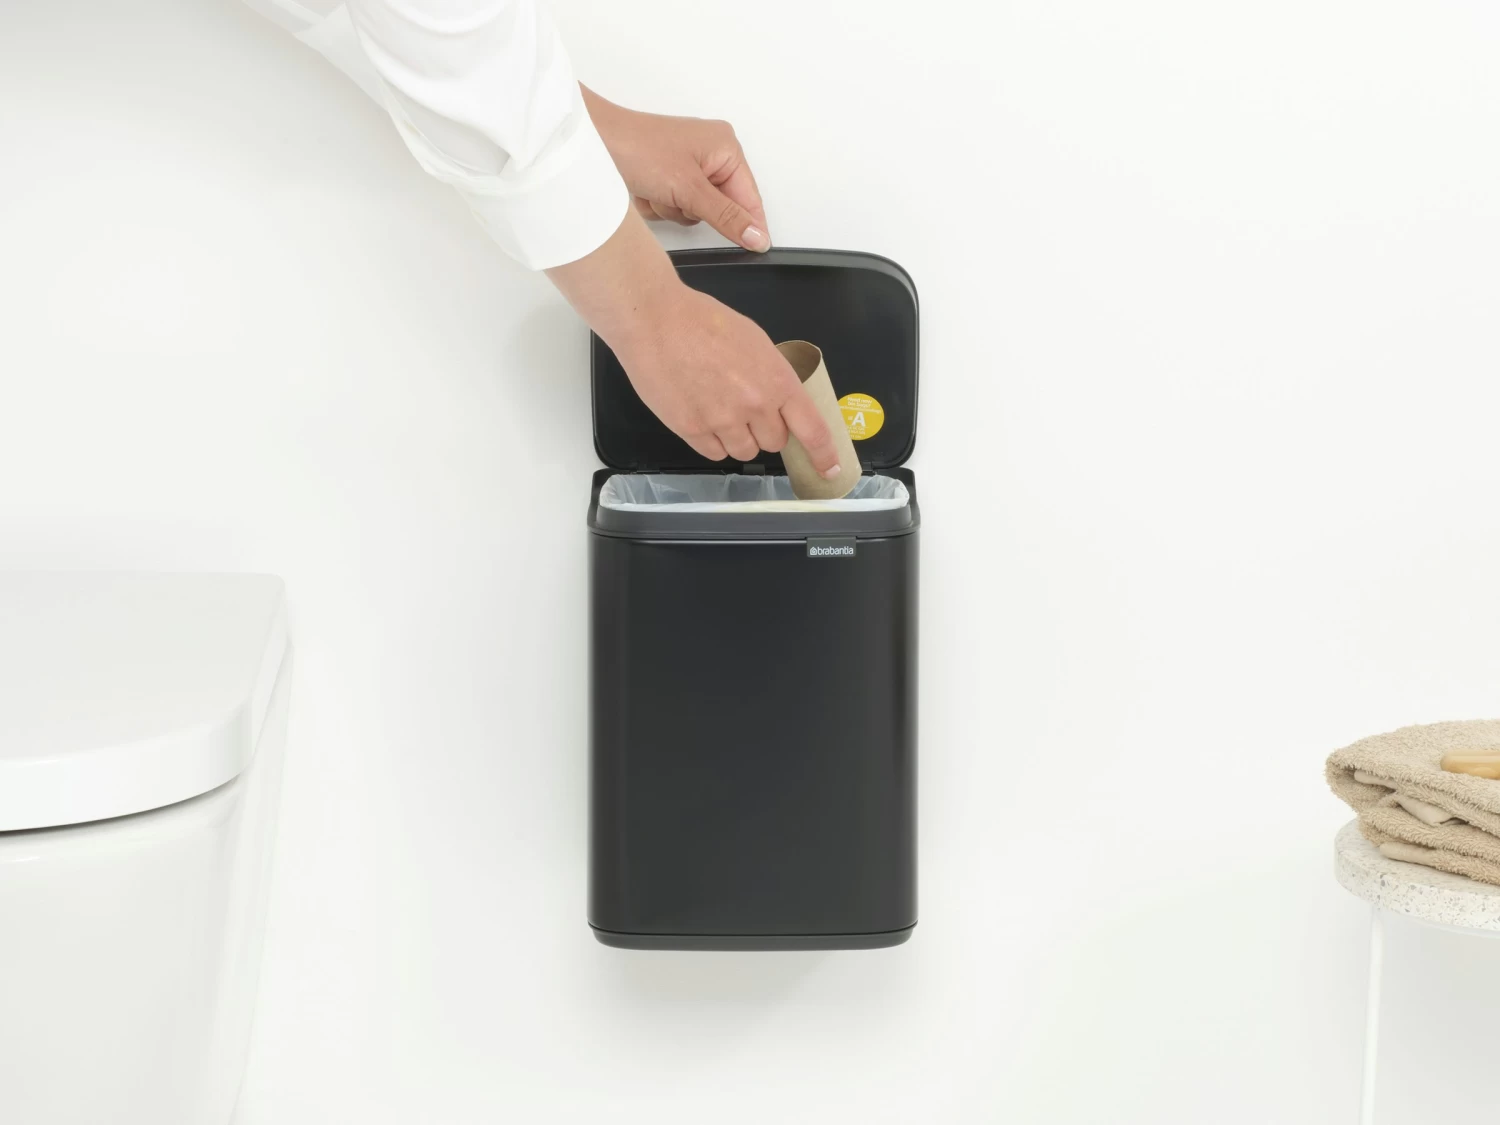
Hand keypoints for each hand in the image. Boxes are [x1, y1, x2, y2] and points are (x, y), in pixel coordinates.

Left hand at [582, 86, 770, 252]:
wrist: (594, 144)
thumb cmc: (638, 148)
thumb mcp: (689, 188)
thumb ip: (727, 217)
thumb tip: (757, 236)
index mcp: (725, 147)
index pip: (749, 197)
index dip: (751, 225)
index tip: (756, 249)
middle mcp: (710, 155)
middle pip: (721, 208)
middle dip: (693, 209)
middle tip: (676, 195)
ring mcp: (687, 167)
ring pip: (694, 213)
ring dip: (672, 209)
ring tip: (655, 189)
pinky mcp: (667, 178)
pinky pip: (674, 209)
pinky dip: (658, 206)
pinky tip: (645, 190)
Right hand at [614, 285, 839, 468]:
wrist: (656, 320)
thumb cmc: (703, 321)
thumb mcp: (755, 342)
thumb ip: (772, 377)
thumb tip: (778, 402)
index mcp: (777, 380)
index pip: (811, 429)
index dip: (823, 454)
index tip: (830, 469)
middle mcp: (755, 405)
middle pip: (774, 443)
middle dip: (765, 430)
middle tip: (746, 408)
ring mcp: (723, 420)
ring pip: (744, 452)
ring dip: (738, 438)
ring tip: (719, 408)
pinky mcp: (692, 429)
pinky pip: (714, 453)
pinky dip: (713, 441)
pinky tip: (702, 415)